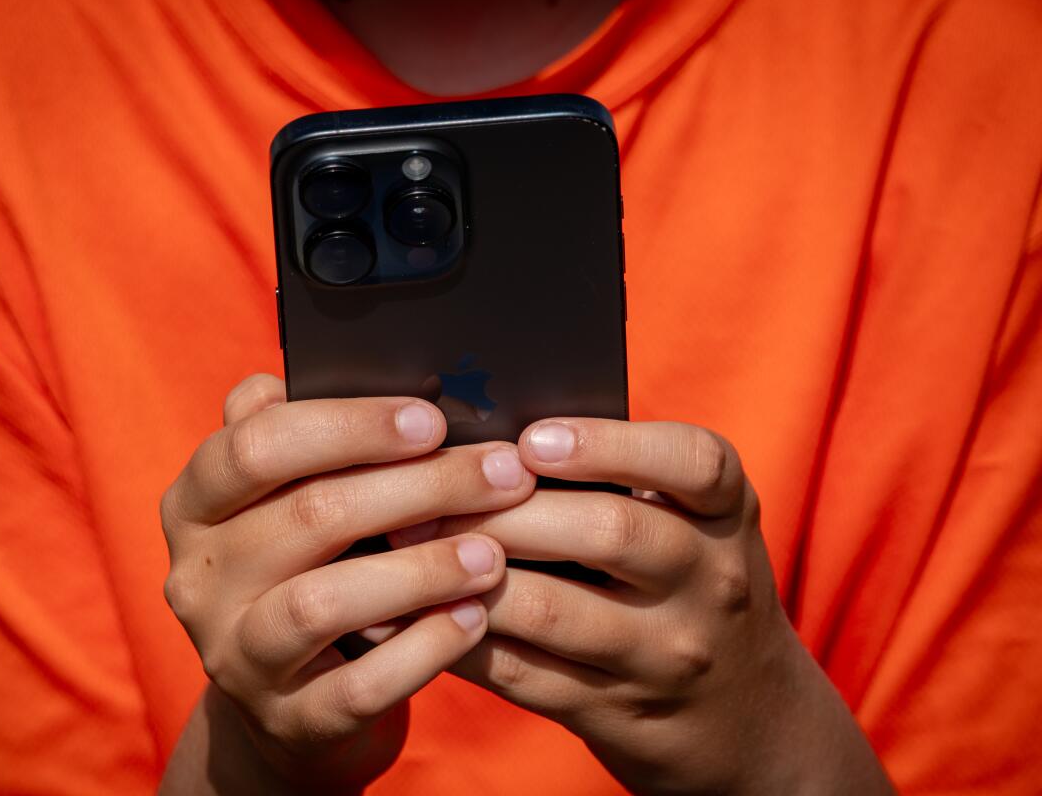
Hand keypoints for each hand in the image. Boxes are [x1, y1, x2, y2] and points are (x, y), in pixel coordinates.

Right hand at [158, 374, 534, 792]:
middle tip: (502, 474)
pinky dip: (424, 647)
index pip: (256, 444)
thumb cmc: (312, 570)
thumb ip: (315, 439)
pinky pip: (360, 686)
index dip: (348, 426)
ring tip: (492, 552)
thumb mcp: (295, 502)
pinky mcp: (286, 721)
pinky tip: (473, 616)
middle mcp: (199, 577)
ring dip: (423, 568)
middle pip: (308, 515)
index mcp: (196, 503)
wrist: (296, 707)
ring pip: (323, 602)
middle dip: (420, 487)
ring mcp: (234, 655)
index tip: (433, 419)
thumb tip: (392, 370)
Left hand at [391, 419, 893, 794]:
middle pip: (607, 531)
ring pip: (552, 609)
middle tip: (429, 490)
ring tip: (409, 544)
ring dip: (468, 573)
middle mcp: (711, 582)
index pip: (692, 463)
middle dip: (505, 508)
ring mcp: (667, 656)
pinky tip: (419, 611)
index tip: (532, 439)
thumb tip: (491, 444)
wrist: (749, 718)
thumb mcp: (693, 526)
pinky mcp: (619, 714)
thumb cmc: (690, 586)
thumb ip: (623, 481)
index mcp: (727, 514)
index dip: (607, 444)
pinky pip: (525, 673)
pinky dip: (462, 637)